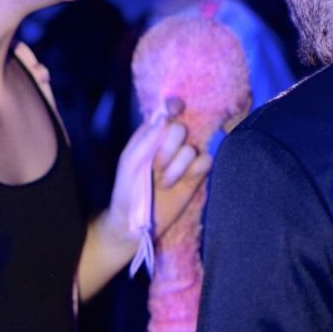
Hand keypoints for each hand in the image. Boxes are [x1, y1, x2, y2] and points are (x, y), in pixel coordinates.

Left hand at [108, 107, 210, 245]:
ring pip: (193, 147)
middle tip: (157, 165)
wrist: (136, 224)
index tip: (176, 109)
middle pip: (181, 128)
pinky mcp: (197, 176)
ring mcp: (184, 160)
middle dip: (169, 146)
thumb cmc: (126, 191)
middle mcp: (169, 145)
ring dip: (177, 165)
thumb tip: (163, 118)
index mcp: (150, 137)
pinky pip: (206, 161)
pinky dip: (194, 170)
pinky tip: (181, 183)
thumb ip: (144, 141)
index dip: (173, 107)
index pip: (166, 114)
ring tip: (164, 182)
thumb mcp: (128, 164)